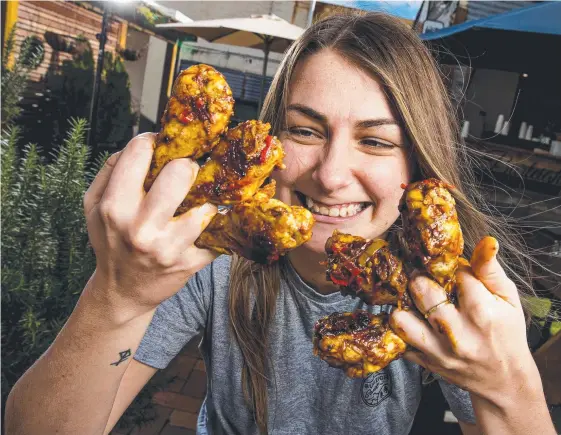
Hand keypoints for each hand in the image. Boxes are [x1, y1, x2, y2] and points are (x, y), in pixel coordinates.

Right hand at [83, 134, 217, 318]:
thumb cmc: (111, 242)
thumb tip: (141, 144)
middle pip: (181, 172)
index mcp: (115, 208)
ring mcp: (170, 248)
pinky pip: (218, 232)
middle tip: (186, 171)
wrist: (123, 292)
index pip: (139, 152)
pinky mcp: (192, 263)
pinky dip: (217, 224)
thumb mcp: (93, 207)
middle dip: (187, 165)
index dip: (152, 141)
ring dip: (204, 199)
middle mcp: (143, 228)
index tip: (158, 146)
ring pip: (206, 204)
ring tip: (195, 201)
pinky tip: (206, 221)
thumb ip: (109, 171)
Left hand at [390, 237, 542, 407]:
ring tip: (413, 298)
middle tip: (424, 276)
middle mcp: (457, 333)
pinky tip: (408, 317)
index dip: (452, 267)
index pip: (455, 273)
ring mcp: (438, 351)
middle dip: (421, 277)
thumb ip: (490, 270)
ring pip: (401, 318)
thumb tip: (486, 240)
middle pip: (422, 291)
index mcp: (482, 313)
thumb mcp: (507, 299)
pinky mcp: (424, 362)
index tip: (453, 271)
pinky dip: (398, 327)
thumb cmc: (506, 332)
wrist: (503, 378)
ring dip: (403, 303)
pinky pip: (397, 340)